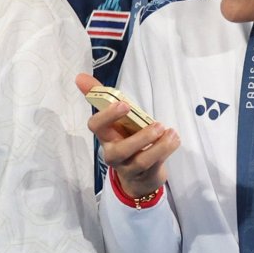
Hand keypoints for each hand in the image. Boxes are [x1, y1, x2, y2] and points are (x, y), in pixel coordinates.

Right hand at [75, 73, 178, 198]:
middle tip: (158, 124)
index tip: (125, 104)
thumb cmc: (126, 139)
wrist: (138, 175)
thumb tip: (79, 76)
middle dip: (140, 138)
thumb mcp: (117, 119)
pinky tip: (174, 139)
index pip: (95, 126)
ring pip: (141, 161)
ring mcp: (129, 167)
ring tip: (171, 132)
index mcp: (105, 136)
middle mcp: (113, 153)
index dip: (108, 116)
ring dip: (159, 147)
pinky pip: (154, 166)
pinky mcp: (145, 176)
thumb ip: (102, 97)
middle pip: (120, 150)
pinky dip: (166, 151)